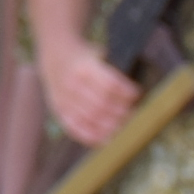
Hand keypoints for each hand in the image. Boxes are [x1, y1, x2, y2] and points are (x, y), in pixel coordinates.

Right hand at [40, 34, 141, 149]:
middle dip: (122, 113)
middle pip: (102, 105)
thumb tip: (137, 92)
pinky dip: (93, 136)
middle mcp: (72, 84)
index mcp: (84, 67)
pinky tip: (107, 138)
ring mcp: (63, 100)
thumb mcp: (100, 54)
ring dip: (111, 127)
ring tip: (125, 128)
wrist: (56, 57)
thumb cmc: (88, 57)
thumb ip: (115, 71)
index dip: (126, 92)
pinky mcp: (59, 111)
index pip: (109, 84)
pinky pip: (76, 128)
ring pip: (90, 119)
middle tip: (136, 115)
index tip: (137, 94)